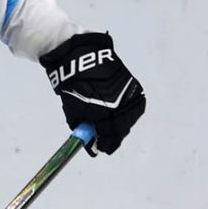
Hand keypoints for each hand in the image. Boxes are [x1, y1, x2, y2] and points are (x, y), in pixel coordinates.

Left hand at [39, 32, 145, 155]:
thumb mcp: (73, 111)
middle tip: (106, 142)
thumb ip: (83, 128)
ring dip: (120, 125)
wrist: (84, 58)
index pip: (108, 135)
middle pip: (121, 129)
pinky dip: (127, 113)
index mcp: (105, 111)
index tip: (100, 149)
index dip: (104, 144)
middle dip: (113, 137)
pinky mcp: (133, 87)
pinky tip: (119, 114)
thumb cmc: (74, 85)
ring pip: (129, 119)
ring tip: (111, 128)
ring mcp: (128, 95)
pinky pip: (134, 107)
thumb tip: (90, 141)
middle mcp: (120, 104)